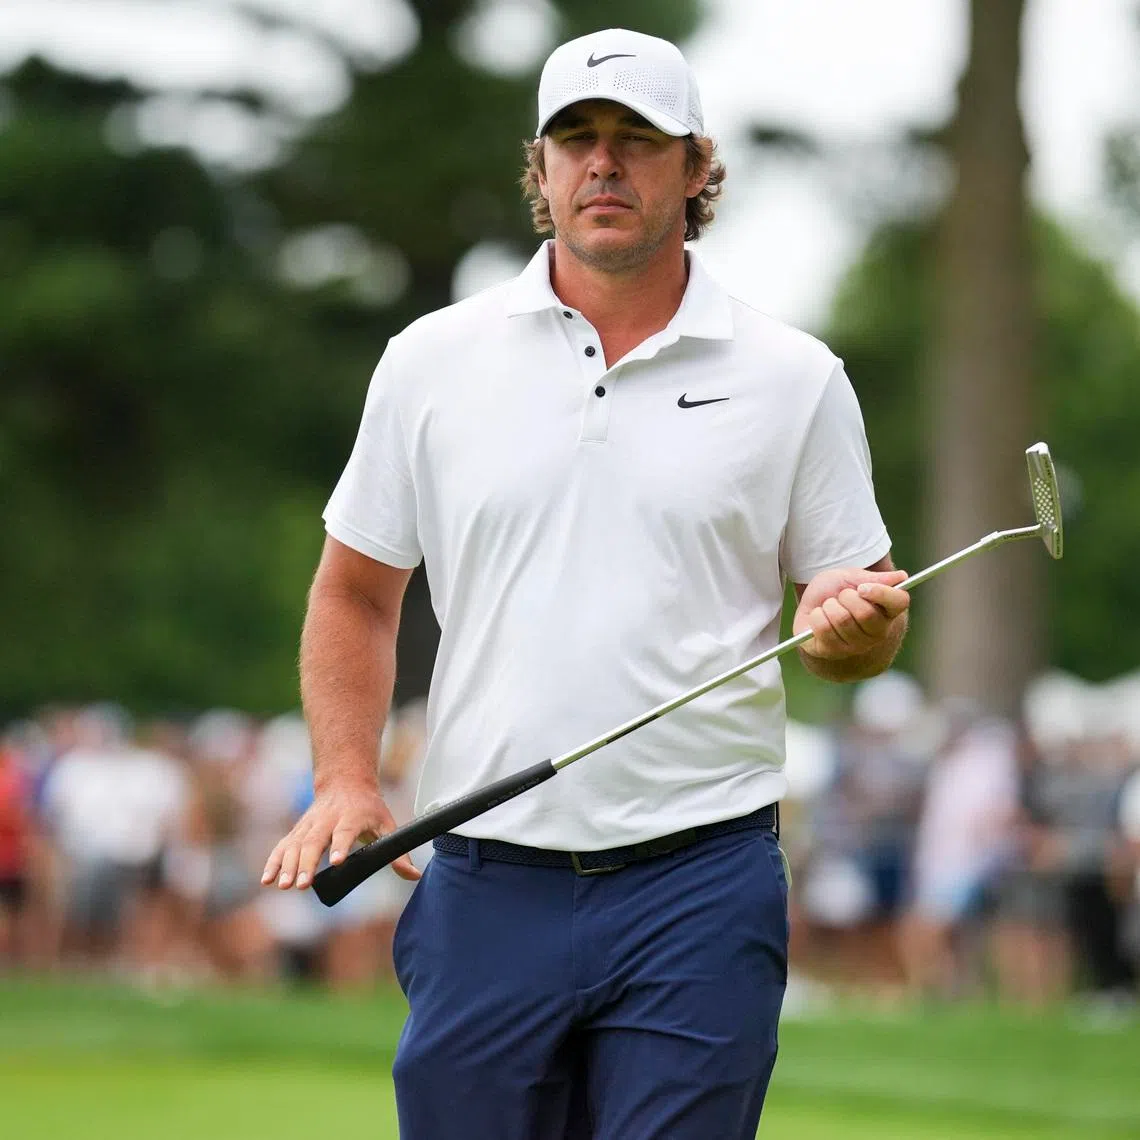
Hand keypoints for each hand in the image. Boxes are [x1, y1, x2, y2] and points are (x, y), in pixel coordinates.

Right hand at [261, 779, 421, 889]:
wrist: (345, 782)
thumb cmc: (368, 808)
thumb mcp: (387, 824)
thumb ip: (397, 852)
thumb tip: (413, 876)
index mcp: (351, 817)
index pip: (345, 832)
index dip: (340, 846)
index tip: (335, 862)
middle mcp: (327, 819)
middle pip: (314, 841)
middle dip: (307, 863)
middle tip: (302, 884)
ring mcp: (309, 824)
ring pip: (295, 844)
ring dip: (287, 865)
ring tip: (284, 886)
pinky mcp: (298, 830)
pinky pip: (283, 845)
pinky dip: (274, 861)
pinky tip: (267, 880)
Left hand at [793, 566, 909, 659]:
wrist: (810, 605)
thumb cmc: (835, 591)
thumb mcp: (853, 577)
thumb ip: (876, 578)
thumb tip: (901, 577)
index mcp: (888, 611)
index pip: (900, 602)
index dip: (881, 593)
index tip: (862, 588)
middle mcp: (877, 633)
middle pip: (866, 613)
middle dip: (846, 597)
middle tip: (840, 596)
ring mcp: (855, 646)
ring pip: (842, 620)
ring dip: (829, 606)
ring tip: (829, 607)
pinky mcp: (832, 652)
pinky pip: (823, 629)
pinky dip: (816, 616)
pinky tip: (819, 617)